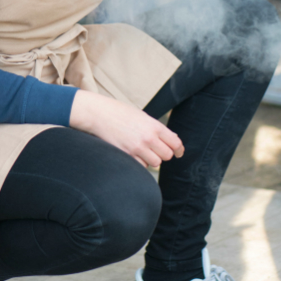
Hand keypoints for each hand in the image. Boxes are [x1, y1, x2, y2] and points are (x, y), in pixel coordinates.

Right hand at [69, 89, 183, 166]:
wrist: (100, 114)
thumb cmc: (121, 113)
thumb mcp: (143, 116)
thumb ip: (157, 129)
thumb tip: (172, 139)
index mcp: (155, 126)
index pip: (175, 143)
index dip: (179, 150)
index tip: (179, 153)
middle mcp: (148, 138)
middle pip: (167, 155)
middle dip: (163, 154)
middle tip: (157, 150)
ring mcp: (137, 148)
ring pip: (155, 163)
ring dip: (152, 159)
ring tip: (144, 151)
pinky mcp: (127, 155)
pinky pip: (141, 166)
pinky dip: (140, 163)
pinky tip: (135, 154)